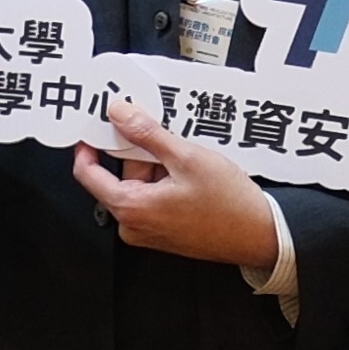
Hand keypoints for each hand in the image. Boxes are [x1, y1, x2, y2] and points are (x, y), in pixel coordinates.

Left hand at [73, 99, 292, 280]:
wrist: (260, 234)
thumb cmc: (229, 206)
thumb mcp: (186, 157)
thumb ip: (147, 134)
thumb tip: (120, 115)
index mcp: (131, 208)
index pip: (87, 174)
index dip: (88, 145)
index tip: (97, 127)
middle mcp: (134, 225)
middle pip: (118, 176)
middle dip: (139, 154)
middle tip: (165, 139)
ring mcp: (149, 231)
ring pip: (138, 186)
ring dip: (157, 166)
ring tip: (187, 161)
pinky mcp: (164, 232)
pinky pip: (152, 199)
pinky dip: (165, 181)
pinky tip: (190, 175)